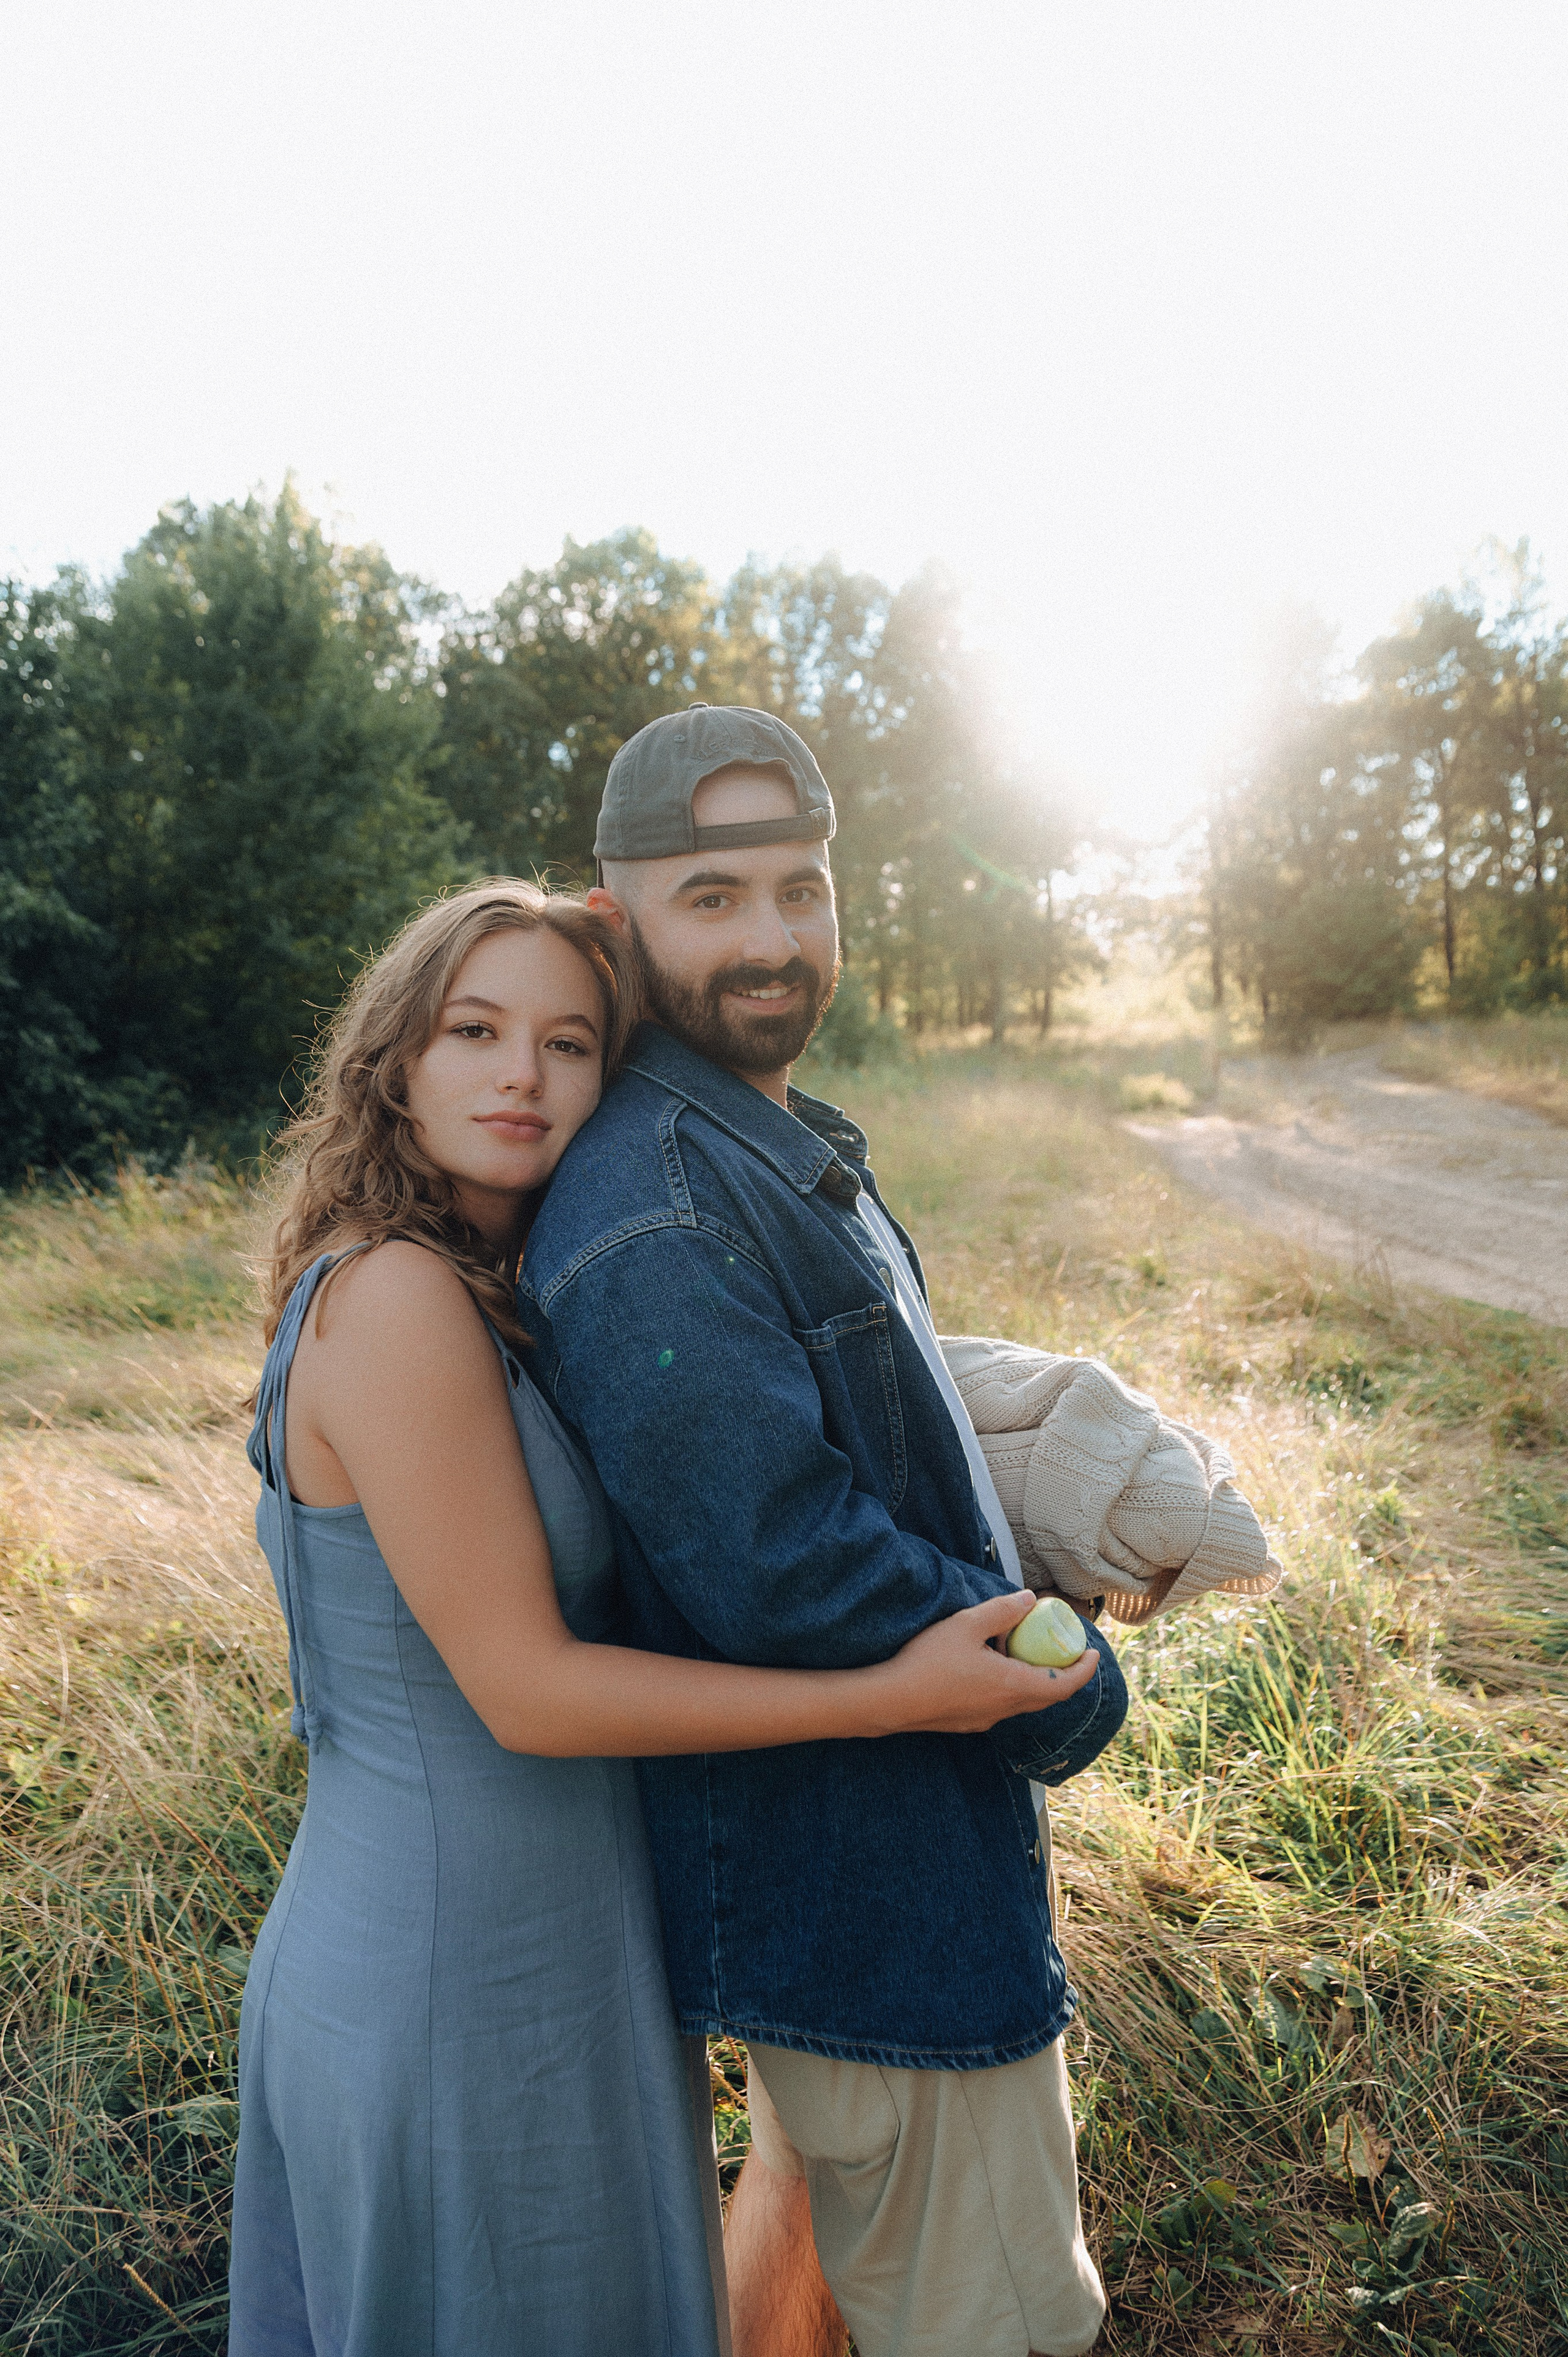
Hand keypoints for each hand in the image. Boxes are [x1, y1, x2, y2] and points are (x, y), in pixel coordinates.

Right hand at [877, 1589, 1100, 1734]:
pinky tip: (989, 1666)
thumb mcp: (967, 1625)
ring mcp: (986, 1719)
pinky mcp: (968, 1722)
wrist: (890, 1701)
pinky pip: (1002, 1704)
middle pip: (1048, 1696)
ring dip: (1033, 1679)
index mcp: (1013, 1686)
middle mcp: (1005, 1708)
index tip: (1094, 1653)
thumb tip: (1028, 1599)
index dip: (1084, 1670)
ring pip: (1023, 1701)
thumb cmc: (928, 1662)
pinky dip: (1010, 1685)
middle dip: (1063, 1674)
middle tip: (1067, 1651)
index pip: (1064, 1684)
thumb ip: (1001, 1611)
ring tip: (1022, 1650)